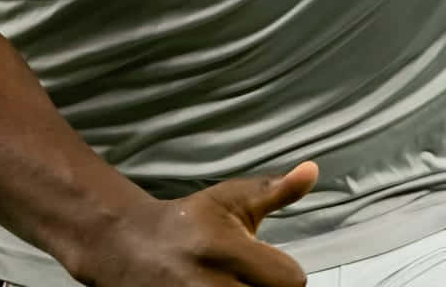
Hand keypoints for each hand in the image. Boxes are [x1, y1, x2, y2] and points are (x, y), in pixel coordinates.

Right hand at [76, 160, 318, 286]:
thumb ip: (275, 190)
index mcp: (228, 252)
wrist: (133, 248)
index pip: (292, 281)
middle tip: (246, 276)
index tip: (262, 262)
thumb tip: (313, 170)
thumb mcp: (230, 199)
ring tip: (235, 282)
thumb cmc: (189, 222)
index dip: (282, 272)